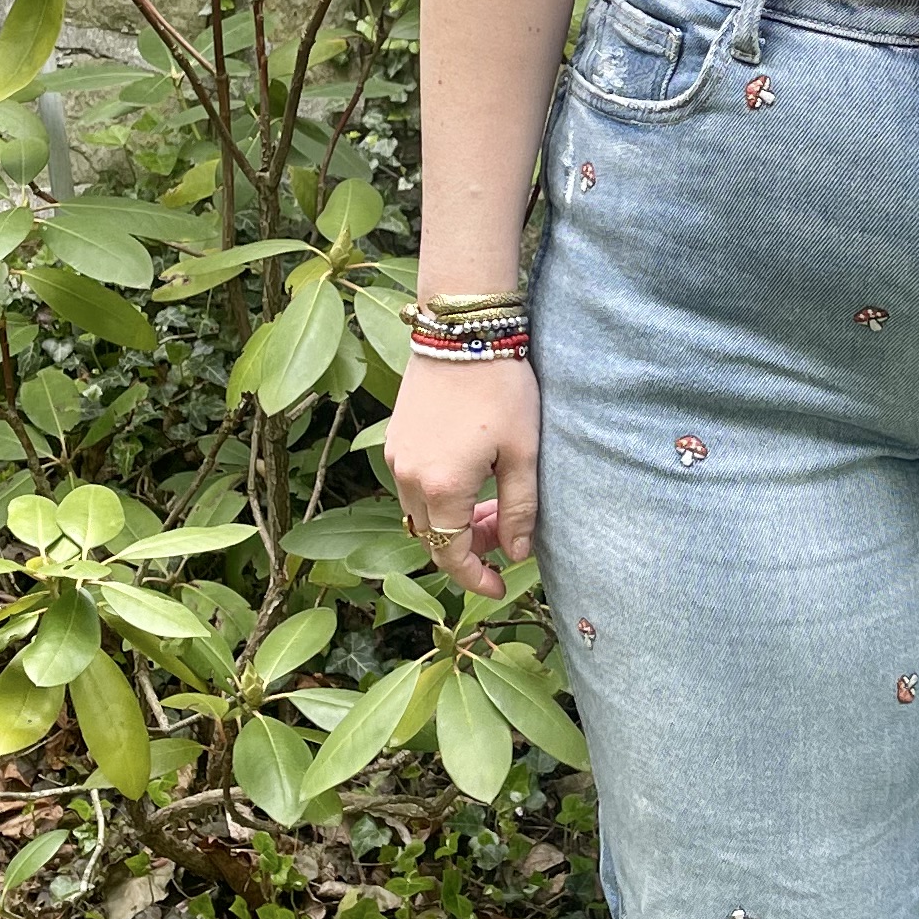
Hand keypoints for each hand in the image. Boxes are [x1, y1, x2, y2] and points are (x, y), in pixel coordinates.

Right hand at [382, 354, 540, 605]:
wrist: (462, 331)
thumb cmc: (500, 389)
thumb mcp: (523, 453)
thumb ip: (519, 510)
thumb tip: (517, 552)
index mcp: (442, 488)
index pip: (452, 555)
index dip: (475, 579)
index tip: (500, 587)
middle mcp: (408, 479)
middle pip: (434, 538)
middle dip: (469, 549)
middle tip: (506, 538)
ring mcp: (396, 458)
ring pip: (422, 514)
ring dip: (454, 523)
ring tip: (492, 507)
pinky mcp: (395, 439)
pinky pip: (413, 488)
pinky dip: (439, 498)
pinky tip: (471, 481)